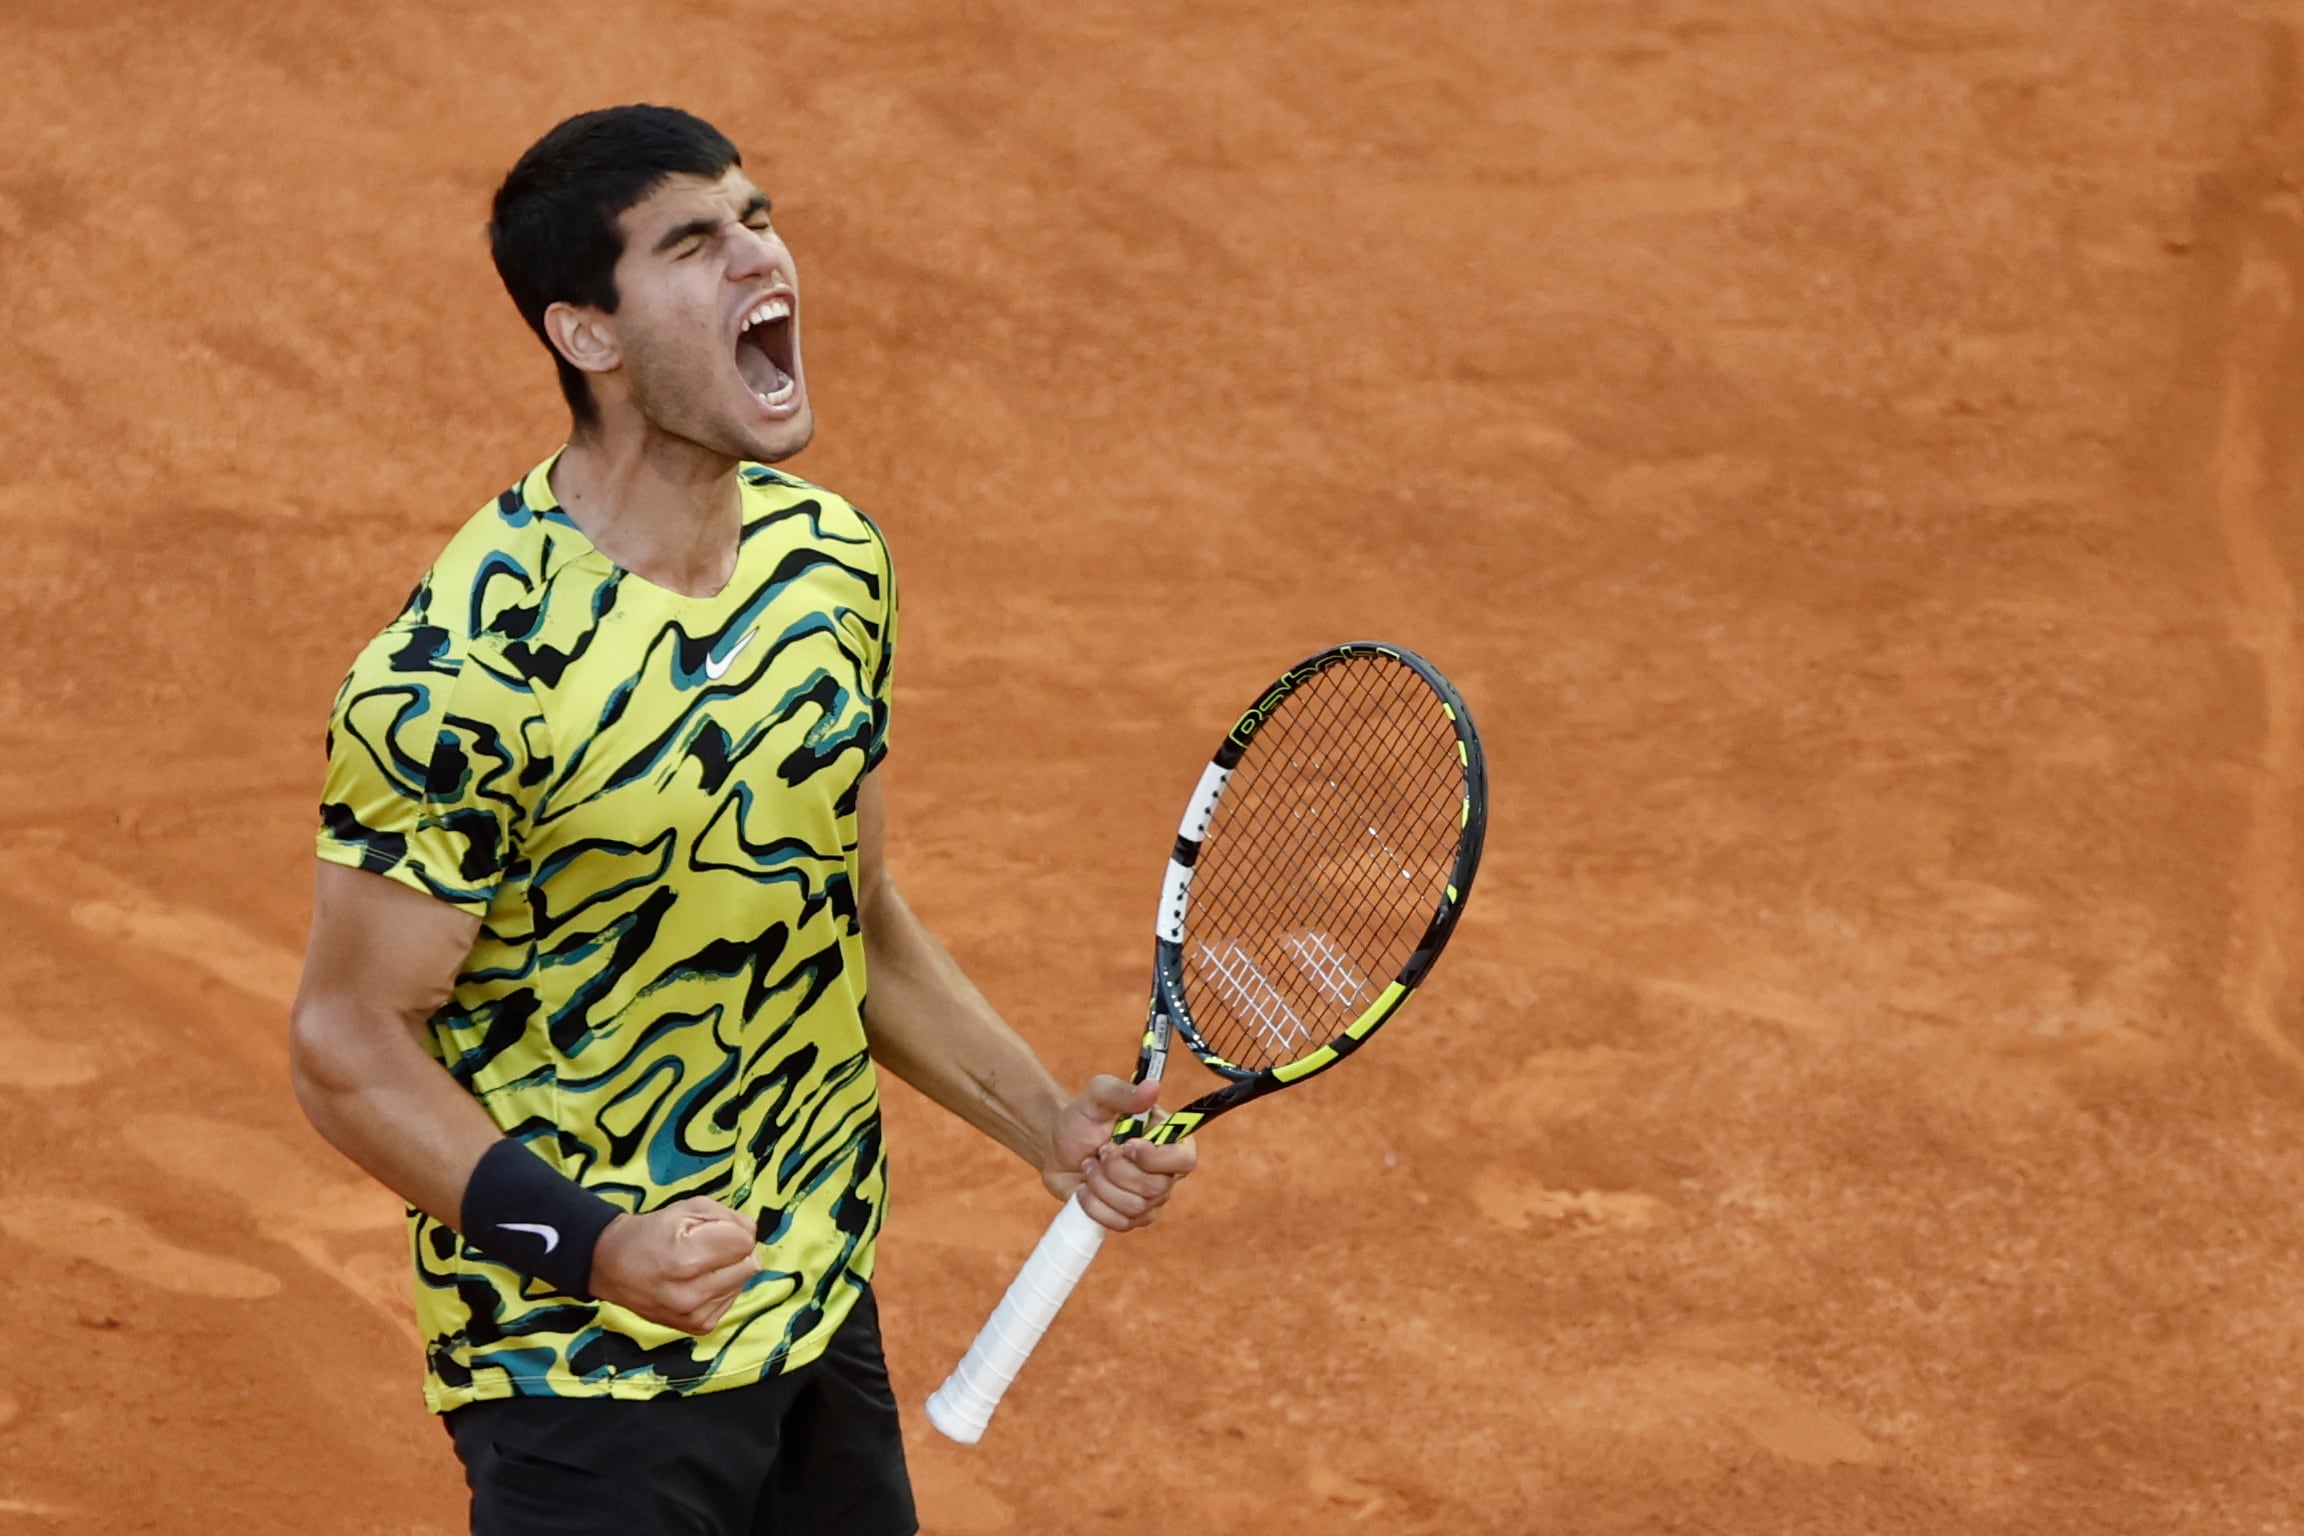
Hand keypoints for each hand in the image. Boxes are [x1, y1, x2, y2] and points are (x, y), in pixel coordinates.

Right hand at [587, 1197, 759, 1334]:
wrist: (613, 1267)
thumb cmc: (650, 1233)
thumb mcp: (688, 1208)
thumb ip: (728, 1217)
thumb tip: (753, 1234)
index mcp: (686, 1259)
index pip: (744, 1242)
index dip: (734, 1230)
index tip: (715, 1229)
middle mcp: (691, 1294)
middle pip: (749, 1264)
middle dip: (735, 1250)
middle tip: (708, 1246)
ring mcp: (694, 1316)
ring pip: (742, 1283)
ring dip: (728, 1270)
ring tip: (697, 1264)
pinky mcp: (698, 1327)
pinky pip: (730, 1300)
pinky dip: (720, 1288)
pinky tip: (696, 1282)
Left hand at [1042, 1074, 1198, 1231]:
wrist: (1057, 1147)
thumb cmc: (1083, 1118)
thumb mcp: (1098, 1096)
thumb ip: (1123, 1092)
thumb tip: (1152, 1086)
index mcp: (1169, 1141)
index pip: (1185, 1160)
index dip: (1157, 1158)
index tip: (1127, 1145)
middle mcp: (1165, 1173)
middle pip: (1154, 1188)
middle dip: (1117, 1169)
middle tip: (1100, 1151)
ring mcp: (1149, 1201)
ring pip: (1134, 1207)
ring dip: (1101, 1184)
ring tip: (1090, 1165)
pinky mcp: (1128, 1219)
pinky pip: (1118, 1223)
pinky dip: (1094, 1205)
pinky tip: (1085, 1188)